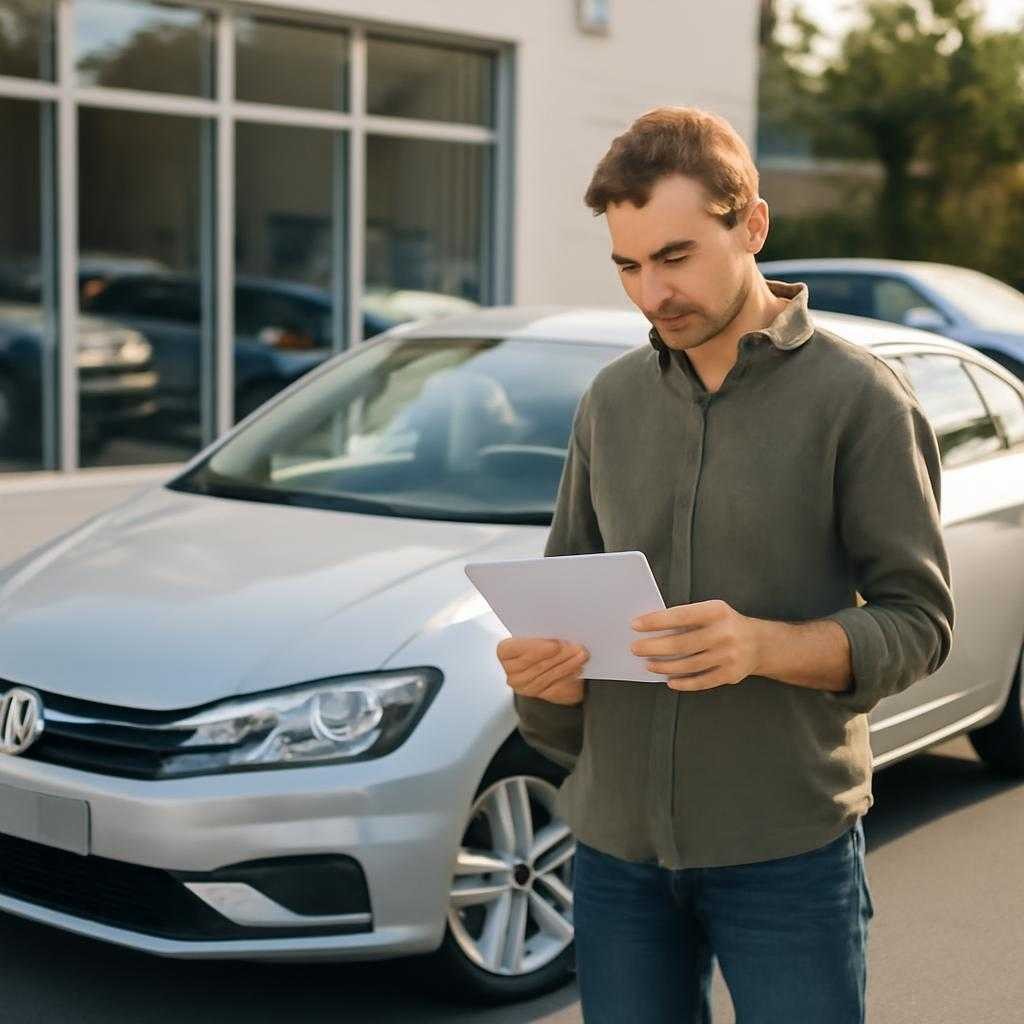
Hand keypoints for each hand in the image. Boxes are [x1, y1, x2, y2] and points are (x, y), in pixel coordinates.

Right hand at [496, 637, 589, 705]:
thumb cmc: (543, 645)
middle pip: (534, 664)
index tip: (555, 644)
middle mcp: (512, 672)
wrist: (551, 667)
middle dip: (559, 655)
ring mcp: (525, 686)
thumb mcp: (541, 635)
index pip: (513, 649)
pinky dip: (568, 676)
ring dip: (567, 665)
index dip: (535, 647)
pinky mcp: (540, 696)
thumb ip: (544, 634)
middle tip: (577, 647)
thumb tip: (559, 633)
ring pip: (547, 675)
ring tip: (581, 655)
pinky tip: (578, 669)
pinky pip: (554, 687)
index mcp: (506, 652)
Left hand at [629, 599, 760, 690]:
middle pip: (681, 643)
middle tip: (636, 649)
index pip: (680, 616)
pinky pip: (701, 681)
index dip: (656, 621)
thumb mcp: (711, 612)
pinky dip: (683, 683)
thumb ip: (687, 618)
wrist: (760, 643)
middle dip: (654, 647)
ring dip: (664, 666)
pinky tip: (668, 680)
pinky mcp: (730, 674)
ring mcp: (728, 656)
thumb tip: (652, 628)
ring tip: (648, 664)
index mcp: (717, 611)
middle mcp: (724, 633)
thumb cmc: (725, 624)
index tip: (636, 625)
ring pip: (688, 665)